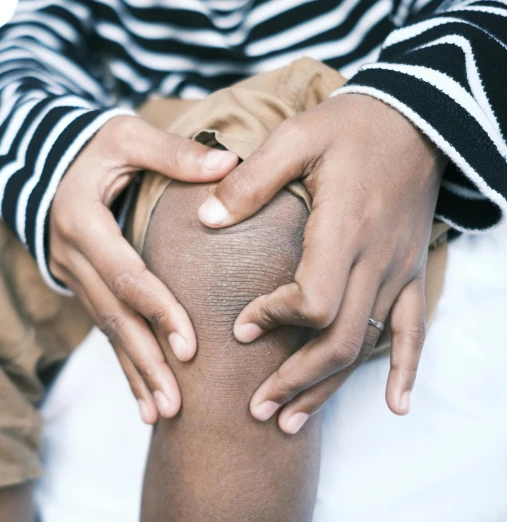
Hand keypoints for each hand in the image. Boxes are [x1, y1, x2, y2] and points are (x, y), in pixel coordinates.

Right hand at [50, 115, 238, 423]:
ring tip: (163, 414)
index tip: (190, 346)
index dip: (158, 311)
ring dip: (135, 374)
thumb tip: (228, 167)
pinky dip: (124, 365)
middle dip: (146, 361)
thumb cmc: (95, 146)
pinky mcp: (83, 286)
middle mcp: (71, 257)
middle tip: (177, 403)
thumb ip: (173, 152)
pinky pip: (104, 329)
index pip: (125, 275)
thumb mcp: (127, 136)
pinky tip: (142, 399)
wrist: (50, 162)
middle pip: (113, 317)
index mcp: (82, 222)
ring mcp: (73, 276)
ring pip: (106, 332)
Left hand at [197, 94, 445, 433]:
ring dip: (328, 387)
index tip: (240, 327)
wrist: (417, 117)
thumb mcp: (295, 137)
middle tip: (254, 409)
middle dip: (294, 380)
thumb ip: (250, 181)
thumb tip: (205, 220)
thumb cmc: (349, 127)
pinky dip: (405, 370)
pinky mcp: (411, 272)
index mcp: (343, 229)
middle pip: (338, 340)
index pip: (312, 300)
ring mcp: (397, 271)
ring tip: (289, 421)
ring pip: (366, 346)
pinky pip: (412, 329)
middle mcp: (374, 260)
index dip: (274, 320)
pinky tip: (396, 406)